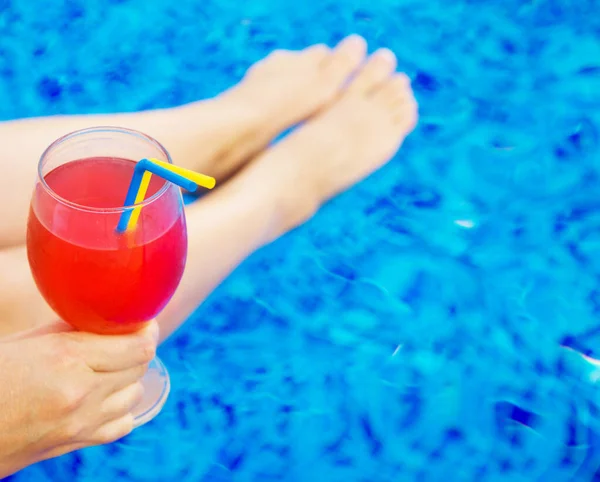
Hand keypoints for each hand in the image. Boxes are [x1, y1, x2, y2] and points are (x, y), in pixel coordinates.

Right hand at [0, 320, 157, 477]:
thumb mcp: (27, 342)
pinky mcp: (75, 443)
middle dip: (137, 348)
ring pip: (134, 394)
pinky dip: (122, 407)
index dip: (146, 329)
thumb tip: (108, 318)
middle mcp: (81, 393)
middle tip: (127, 338)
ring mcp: (80, 423)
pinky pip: (122, 423)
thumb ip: (73, 330)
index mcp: (67, 359)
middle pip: (139, 367)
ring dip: (129, 377)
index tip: (143, 320)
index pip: (139, 347)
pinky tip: (107, 395)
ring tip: (112, 365)